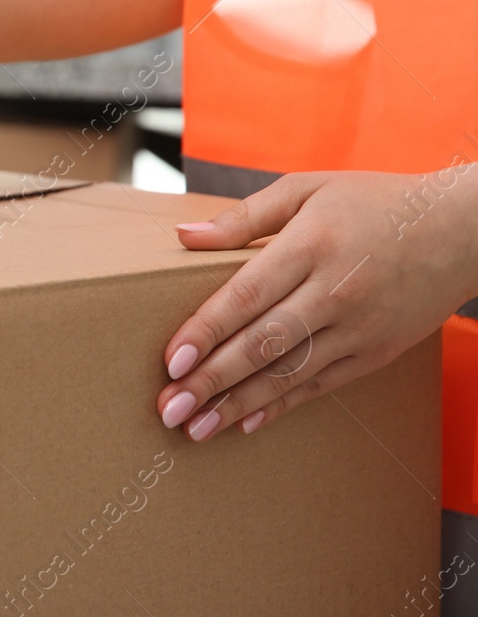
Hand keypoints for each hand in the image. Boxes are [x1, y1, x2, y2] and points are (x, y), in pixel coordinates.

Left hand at [157, 169, 477, 440]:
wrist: (463, 230)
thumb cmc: (373, 202)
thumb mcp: (307, 189)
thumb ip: (243, 217)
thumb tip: (183, 237)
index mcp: (311, 246)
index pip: (247, 296)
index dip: (207, 331)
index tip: (170, 361)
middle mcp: (335, 293)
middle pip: (262, 344)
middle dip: (211, 381)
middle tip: (168, 408)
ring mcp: (359, 328)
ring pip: (289, 373)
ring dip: (238, 404)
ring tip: (195, 428)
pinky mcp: (376, 353)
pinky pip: (321, 385)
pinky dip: (281, 406)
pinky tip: (244, 424)